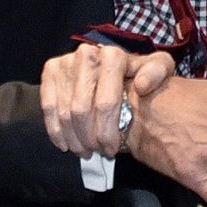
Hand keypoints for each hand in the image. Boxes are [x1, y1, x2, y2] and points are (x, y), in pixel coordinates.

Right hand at [40, 44, 174, 157]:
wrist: (116, 66)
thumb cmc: (140, 73)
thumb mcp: (159, 68)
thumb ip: (158, 72)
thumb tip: (141, 86)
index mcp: (113, 56)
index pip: (105, 103)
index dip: (107, 132)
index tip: (111, 149)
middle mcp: (87, 54)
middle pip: (81, 110)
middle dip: (88, 138)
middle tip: (96, 152)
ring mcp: (66, 61)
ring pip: (64, 111)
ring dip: (73, 138)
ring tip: (84, 151)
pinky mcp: (51, 69)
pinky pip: (48, 106)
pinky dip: (55, 130)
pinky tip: (65, 144)